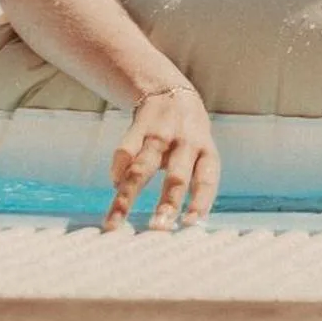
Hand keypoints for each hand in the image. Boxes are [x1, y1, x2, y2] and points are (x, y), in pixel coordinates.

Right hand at [104, 85, 219, 231]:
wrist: (172, 93)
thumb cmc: (189, 139)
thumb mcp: (201, 155)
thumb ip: (191, 184)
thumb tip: (182, 224)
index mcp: (206, 152)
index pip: (207, 180)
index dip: (200, 201)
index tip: (190, 223)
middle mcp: (186, 143)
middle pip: (177, 176)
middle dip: (167, 203)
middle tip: (159, 228)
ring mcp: (161, 135)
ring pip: (142, 168)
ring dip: (128, 196)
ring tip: (115, 222)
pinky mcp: (138, 127)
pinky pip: (124, 151)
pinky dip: (117, 171)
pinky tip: (114, 186)